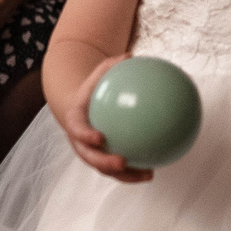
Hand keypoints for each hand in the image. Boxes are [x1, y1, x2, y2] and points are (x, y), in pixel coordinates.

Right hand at [54, 53, 151, 182]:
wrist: (83, 107)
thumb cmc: (94, 89)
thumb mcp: (99, 74)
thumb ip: (111, 66)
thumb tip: (131, 55)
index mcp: (75, 122)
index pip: (77, 130)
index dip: (86, 136)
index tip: (100, 137)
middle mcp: (80, 142)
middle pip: (90, 157)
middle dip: (105, 163)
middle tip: (122, 162)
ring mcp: (91, 154)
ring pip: (106, 169)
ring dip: (126, 176)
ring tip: (148, 175)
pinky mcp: (103, 160)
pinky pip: (120, 169)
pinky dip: (135, 171)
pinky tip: (155, 170)